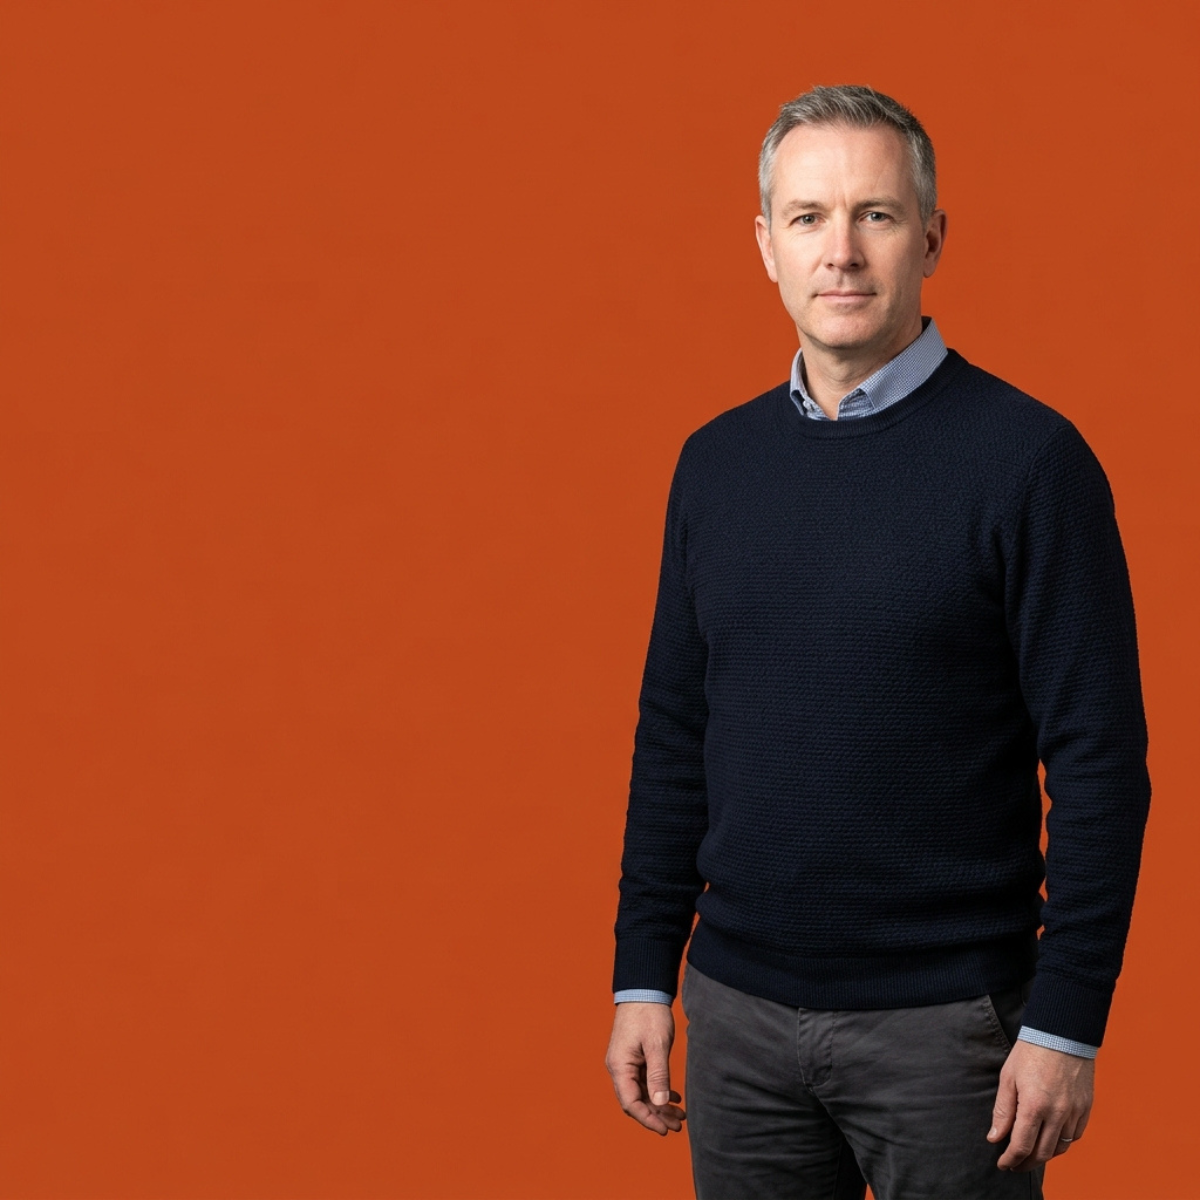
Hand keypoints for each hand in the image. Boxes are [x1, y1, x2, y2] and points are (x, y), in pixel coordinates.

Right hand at [605, 1001, 685, 1135]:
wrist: (644, 989)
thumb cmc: (649, 1014)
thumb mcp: (656, 1044)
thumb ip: (658, 1074)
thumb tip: (659, 1102)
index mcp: (620, 1066)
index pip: (631, 1103)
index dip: (648, 1119)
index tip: (666, 1130)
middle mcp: (619, 1067)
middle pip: (636, 1101)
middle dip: (656, 1115)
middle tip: (678, 1126)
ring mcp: (625, 1062)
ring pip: (642, 1092)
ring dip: (659, 1104)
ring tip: (680, 1115)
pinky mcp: (634, 1057)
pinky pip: (644, 1081)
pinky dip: (658, 1090)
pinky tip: (674, 1097)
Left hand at [988, 1040, 1093, 1170]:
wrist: (1061, 1033)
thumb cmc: (1030, 1052)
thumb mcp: (1008, 1077)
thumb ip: (1003, 1111)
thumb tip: (994, 1137)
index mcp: (1034, 1106)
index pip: (1022, 1146)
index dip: (1011, 1159)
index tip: (1002, 1164)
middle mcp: (1057, 1114)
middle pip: (1042, 1153)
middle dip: (1026, 1163)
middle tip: (1014, 1165)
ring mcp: (1074, 1112)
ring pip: (1060, 1148)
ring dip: (1044, 1156)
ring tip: (1030, 1155)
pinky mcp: (1086, 1108)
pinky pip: (1075, 1135)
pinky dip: (1062, 1143)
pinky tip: (1051, 1140)